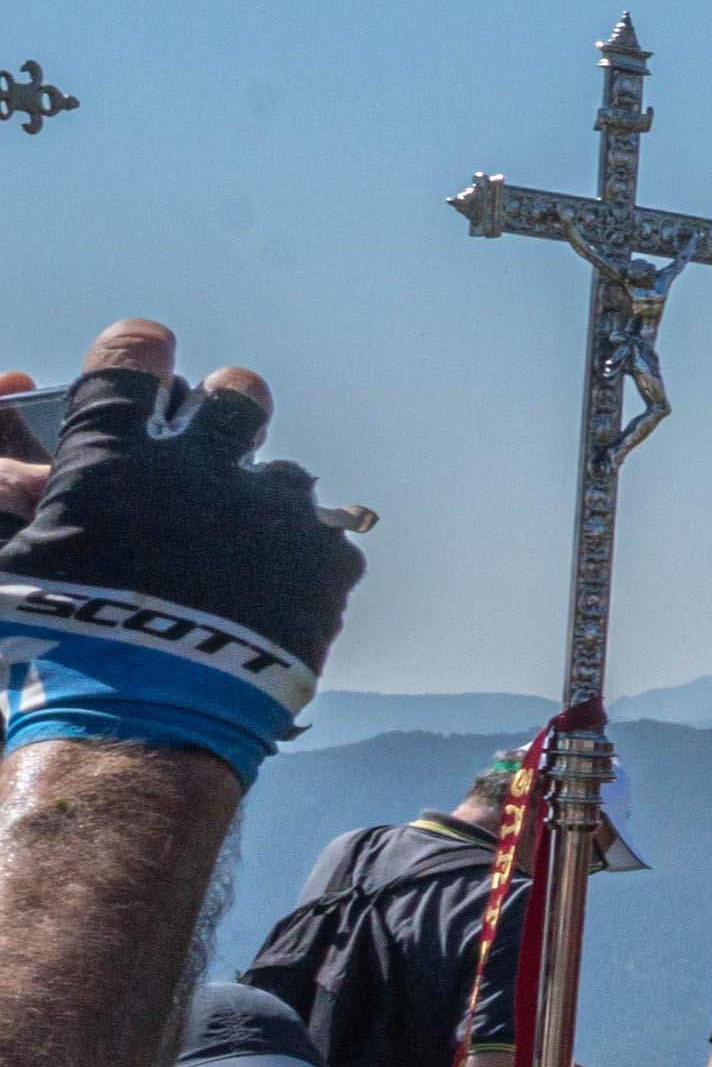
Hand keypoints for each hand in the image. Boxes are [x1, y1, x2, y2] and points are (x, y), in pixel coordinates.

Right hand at [0, 324, 362, 713]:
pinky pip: (326, 541)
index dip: (136, 349)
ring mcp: (269, 514)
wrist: (143, 721)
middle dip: (227, 404)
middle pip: (234, 398)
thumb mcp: (14, 567)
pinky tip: (283, 588)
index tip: (147, 345)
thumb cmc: (52, 647)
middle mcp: (200, 470)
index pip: (128, 364)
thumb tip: (35, 484)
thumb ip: (23, 506)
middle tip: (221, 419)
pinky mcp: (322, 565)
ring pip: (286, 475)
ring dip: (265, 497)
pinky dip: (303, 560)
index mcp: (113, 459)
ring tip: (248, 533)